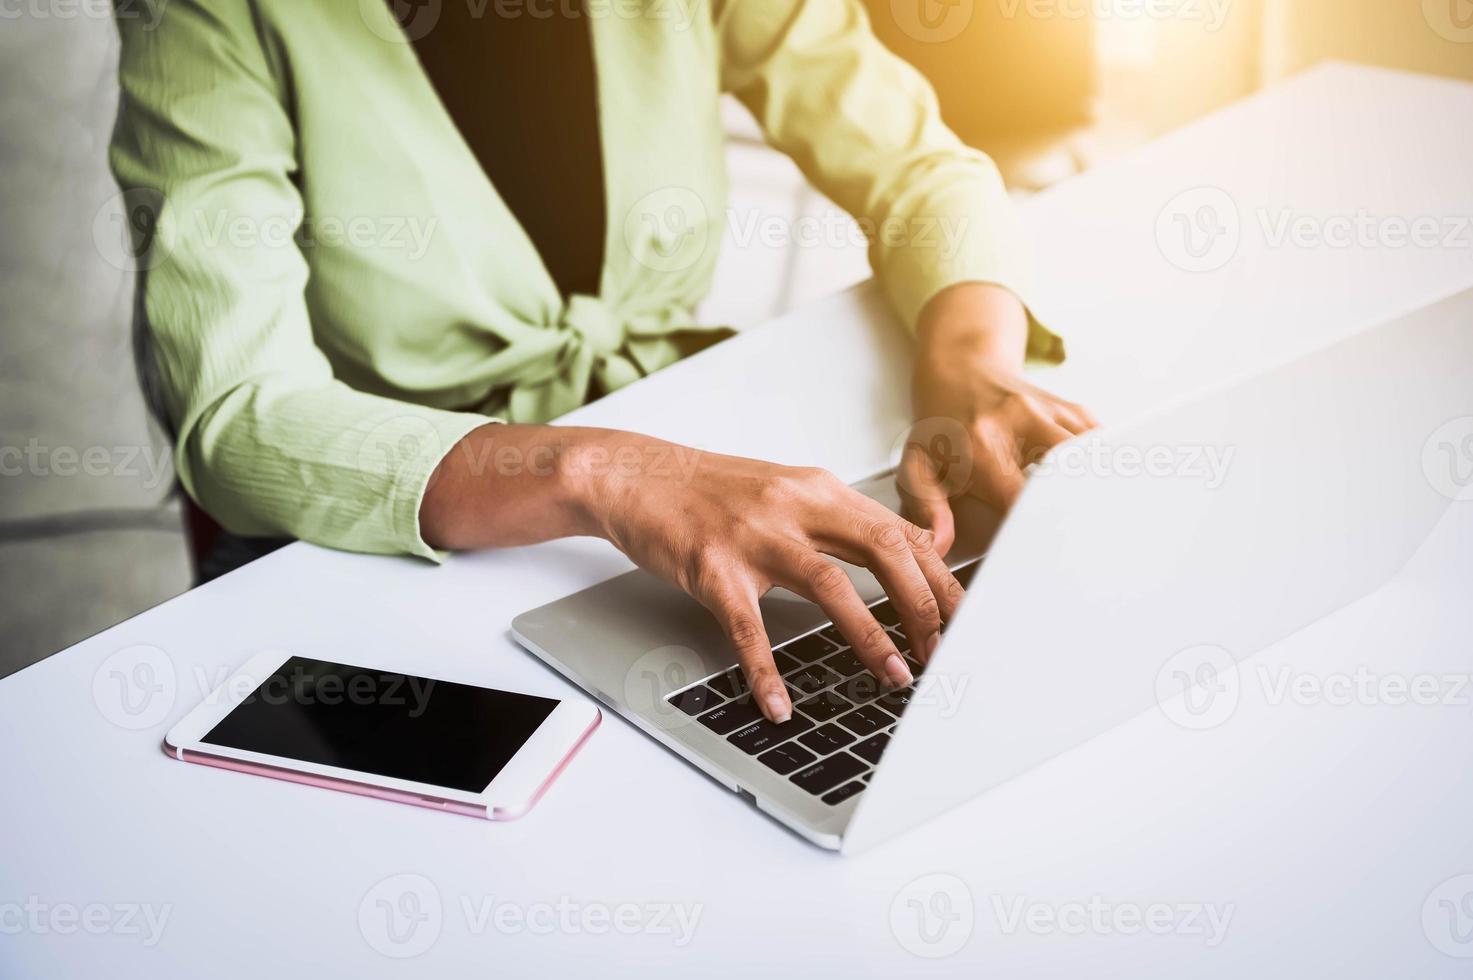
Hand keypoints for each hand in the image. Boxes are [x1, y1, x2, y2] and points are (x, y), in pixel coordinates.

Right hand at [420, 425, 963, 723]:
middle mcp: (795, 507)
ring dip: (871, 636)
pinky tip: (778, 703)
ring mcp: (753, 536)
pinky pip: (747, 627)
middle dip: (923, 605)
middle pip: (882, 551)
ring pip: (830, 585)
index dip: (939, 578)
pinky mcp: (711, 567)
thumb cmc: (712, 491)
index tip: (963, 618)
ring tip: (895, 676)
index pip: (899, 533)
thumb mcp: (787, 490)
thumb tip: (907, 551)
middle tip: (943, 651)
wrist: (637, 476)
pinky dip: (765, 670)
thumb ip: (841, 520)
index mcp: (819, 490)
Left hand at [900, 283, 1098, 553]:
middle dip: (1079, 510)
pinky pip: (1100, 442)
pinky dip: (1103, 467)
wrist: (960, 368)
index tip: (1040, 554)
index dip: (1033, 530)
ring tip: (1101, 519)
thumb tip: (938, 543)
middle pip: (1070, 472)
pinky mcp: (1072, 408)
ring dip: (1098, 488)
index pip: (1021, 498)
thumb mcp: (917, 463)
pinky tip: (1099, 488)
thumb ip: (926, 505)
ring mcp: (1051, 410)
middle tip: (1085, 544)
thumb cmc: (941, 424)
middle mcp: (1022, 421)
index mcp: (983, 443)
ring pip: (1094, 455)